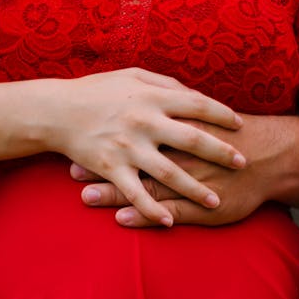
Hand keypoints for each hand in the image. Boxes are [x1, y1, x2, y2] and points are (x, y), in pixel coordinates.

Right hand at [50, 68, 244, 224]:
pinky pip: (137, 193)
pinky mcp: (111, 168)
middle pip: (193, 140)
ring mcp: (129, 148)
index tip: (240, 126)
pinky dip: (153, 209)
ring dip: (195, 189)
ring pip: (170, 173)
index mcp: (152, 96)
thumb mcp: (131, 76)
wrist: (55, 111)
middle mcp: (145, 122)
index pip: (198, 105)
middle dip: (221, 152)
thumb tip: (193, 94)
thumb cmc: (95, 91)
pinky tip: (169, 222)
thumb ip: (164, 83)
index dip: (222, 115)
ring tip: (215, 201)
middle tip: (242, 163)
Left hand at [71, 114, 298, 225]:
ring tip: (87, 197)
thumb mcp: (207, 114)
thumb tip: (156, 98)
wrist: (273, 157)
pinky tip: (124, 218)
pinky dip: (145, 214)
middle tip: (72, 171)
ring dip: (115, 192)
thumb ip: (180, 108)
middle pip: (135, 160)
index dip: (108, 138)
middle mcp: (179, 154)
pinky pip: (167, 210)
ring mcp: (188, 182)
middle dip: (103, 166)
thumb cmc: (237, 136)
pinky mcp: (200, 205)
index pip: (137, 133)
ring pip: (146, 187)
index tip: (80, 140)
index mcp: (179, 130)